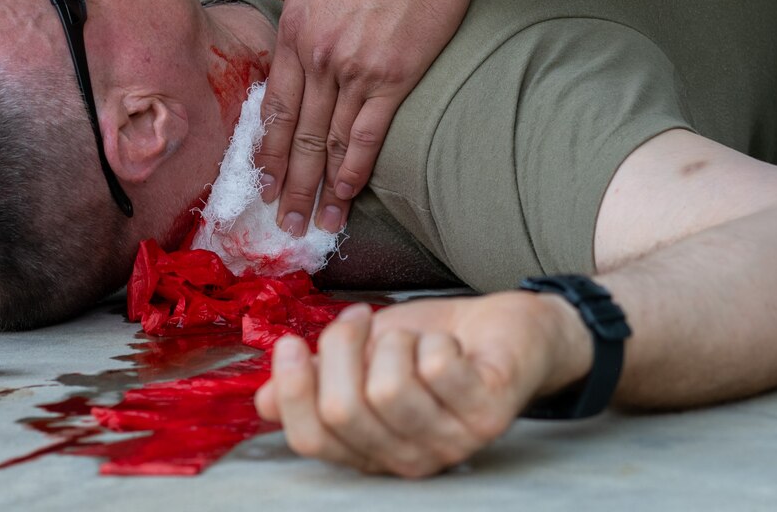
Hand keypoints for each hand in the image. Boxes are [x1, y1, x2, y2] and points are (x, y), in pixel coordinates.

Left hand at [255, 0, 478, 234]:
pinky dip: (354, 168)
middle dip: (285, 183)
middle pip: (294, 133)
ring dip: (316, 188)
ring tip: (310, 224)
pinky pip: (368, 133)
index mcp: (294, 29)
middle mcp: (317, 58)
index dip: (264, 144)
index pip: (273, 101)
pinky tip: (346, 193)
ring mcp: (354, 71)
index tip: (259, 177)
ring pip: (327, 142)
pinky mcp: (394, 76)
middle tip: (279, 222)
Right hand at [255, 294, 591, 476]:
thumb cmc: (434, 344)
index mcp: (370, 449)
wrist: (512, 329)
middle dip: (342, 347)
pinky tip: (447, 342)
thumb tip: (264, 399)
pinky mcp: (488, 414)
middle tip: (361, 318)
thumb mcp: (364, 358)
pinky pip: (437, 368)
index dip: (294, 389)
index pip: (312, 439)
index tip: (291, 342)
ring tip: (410, 335)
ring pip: (388, 388)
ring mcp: (450, 441)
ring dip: (393, 340)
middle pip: (344, 409)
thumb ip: (317, 379)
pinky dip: (434, 339)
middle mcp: (407, 459)